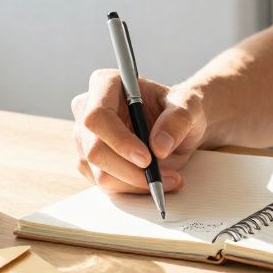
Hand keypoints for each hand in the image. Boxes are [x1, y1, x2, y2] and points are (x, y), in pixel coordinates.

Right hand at [71, 70, 206, 193]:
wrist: (173, 127)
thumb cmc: (177, 109)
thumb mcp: (189, 106)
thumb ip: (178, 120)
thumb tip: (159, 146)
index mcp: (105, 84)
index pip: (98, 116)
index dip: (119, 140)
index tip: (147, 158)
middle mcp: (86, 109)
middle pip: (95, 150)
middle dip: (130, 171)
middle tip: (161, 177)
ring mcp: (83, 138)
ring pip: (100, 173)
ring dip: (135, 183)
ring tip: (168, 178)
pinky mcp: (88, 162)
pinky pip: (105, 184)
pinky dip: (132, 188)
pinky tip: (153, 180)